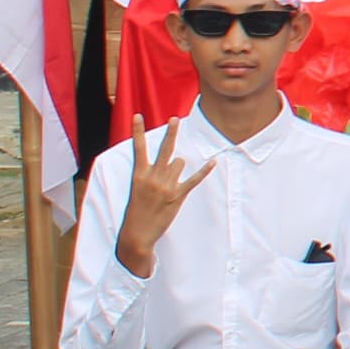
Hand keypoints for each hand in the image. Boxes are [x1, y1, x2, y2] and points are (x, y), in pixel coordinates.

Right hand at [112, 121, 215, 279]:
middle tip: (175, 119)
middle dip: (171, 133)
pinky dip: (203, 171)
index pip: (138, 148)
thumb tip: (166, 162)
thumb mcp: (137, 189)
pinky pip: (193, 179)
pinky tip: (212, 162)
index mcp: (138, 174)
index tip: (138, 116)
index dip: (138, 131)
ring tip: (169, 182)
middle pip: (165, 149)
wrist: (137, 233)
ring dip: (178, 167)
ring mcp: (165, 186)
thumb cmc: (136, 210)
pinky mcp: (177, 196)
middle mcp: (152, 177)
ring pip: (179, 163)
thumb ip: (148, 174)